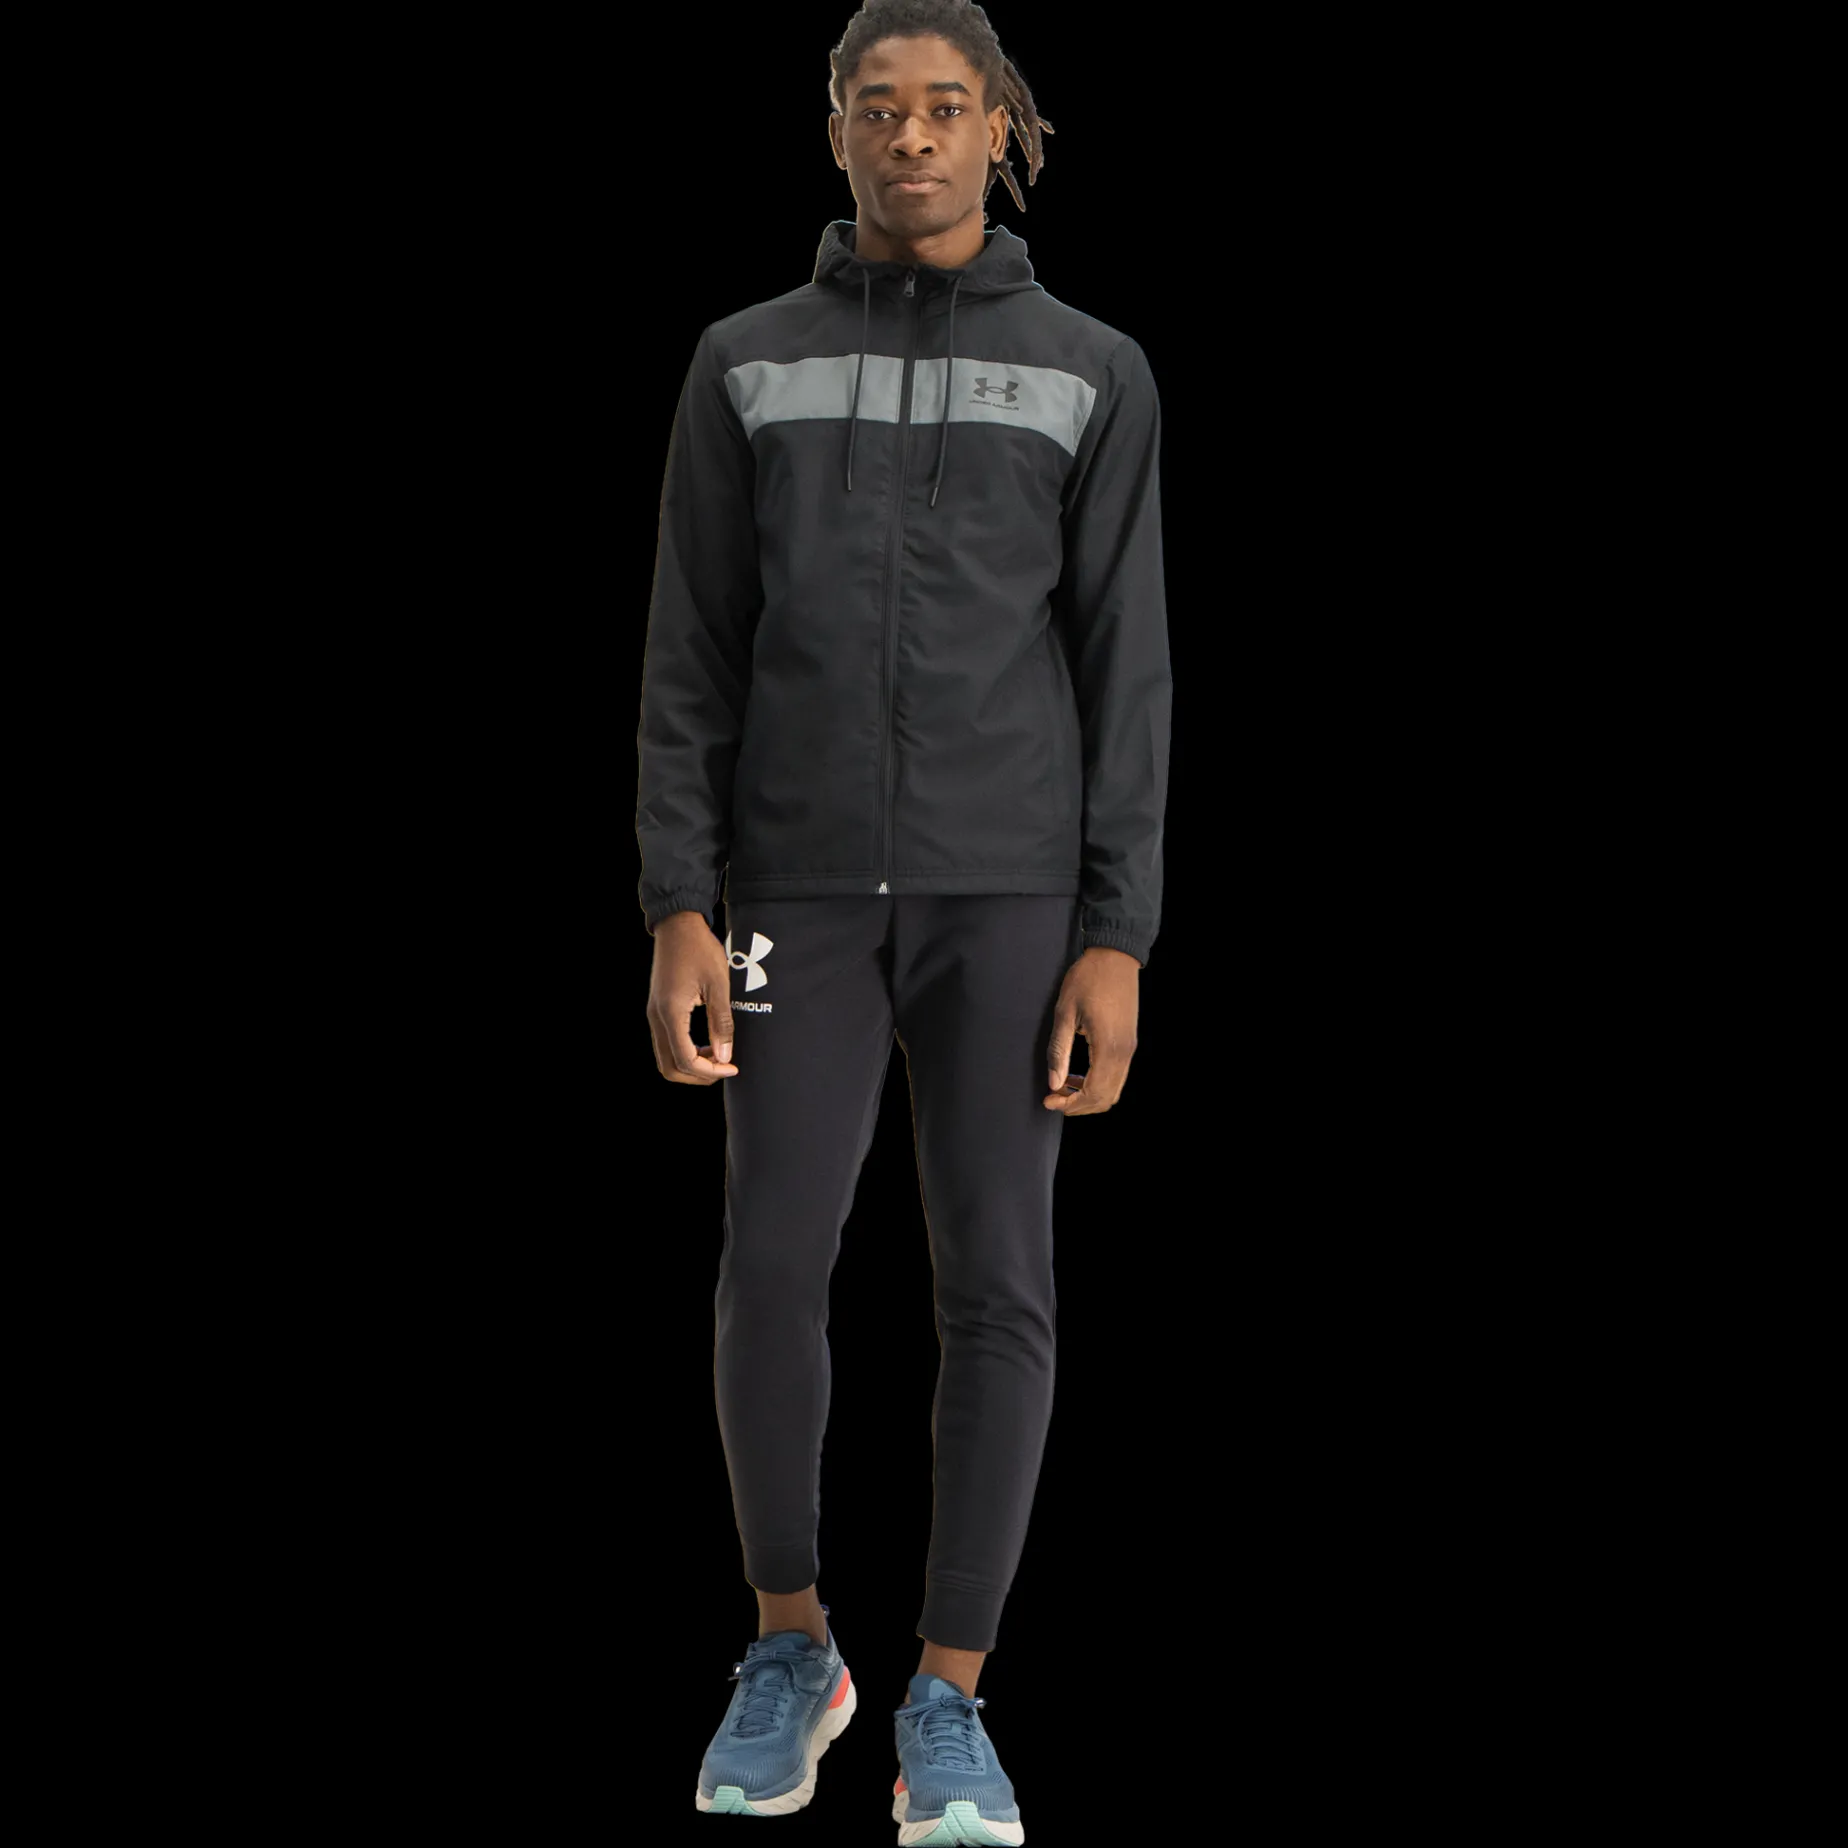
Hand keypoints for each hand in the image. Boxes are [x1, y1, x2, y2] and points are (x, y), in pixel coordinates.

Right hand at [646, 910, 738, 1084]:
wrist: (678, 925)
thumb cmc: (700, 950)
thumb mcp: (718, 985)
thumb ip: (721, 1023)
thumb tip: (724, 1057)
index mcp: (671, 1012)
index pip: (685, 1059)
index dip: (710, 1071)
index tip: (732, 1067)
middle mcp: (656, 1017)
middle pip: (669, 1068)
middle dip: (697, 1075)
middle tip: (723, 1068)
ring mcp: (653, 1014)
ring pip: (665, 1058)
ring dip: (690, 1065)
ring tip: (716, 1056)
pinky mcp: (657, 1010)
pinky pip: (666, 1043)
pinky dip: (684, 1052)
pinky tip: (706, 1044)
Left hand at [1044, 945, 1139, 1113]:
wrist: (1116, 956)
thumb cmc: (1088, 979)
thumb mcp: (1065, 1013)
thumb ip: (1059, 1051)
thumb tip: (1054, 1084)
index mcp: (1108, 1047)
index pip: (1093, 1093)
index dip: (1070, 1105)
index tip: (1048, 1101)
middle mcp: (1124, 1053)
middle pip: (1106, 1098)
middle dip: (1078, 1105)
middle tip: (1054, 1097)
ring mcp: (1130, 1048)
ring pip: (1113, 1090)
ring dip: (1088, 1095)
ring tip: (1063, 1085)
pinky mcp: (1129, 1042)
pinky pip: (1117, 1075)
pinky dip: (1097, 1083)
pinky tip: (1078, 1074)